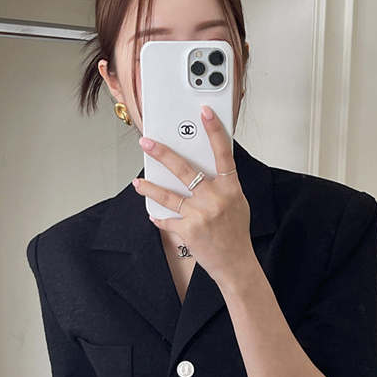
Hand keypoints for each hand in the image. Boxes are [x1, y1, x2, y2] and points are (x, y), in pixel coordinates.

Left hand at [133, 105, 254, 285]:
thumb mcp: (237, 203)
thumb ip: (222, 185)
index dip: (215, 131)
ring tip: (139, 182)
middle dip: (163, 154)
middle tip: (148, 143)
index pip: (223, 153)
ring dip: (150, 188)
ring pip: (169, 196)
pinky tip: (153, 214)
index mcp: (230, 188)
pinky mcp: (189, 230)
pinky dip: (160, 218)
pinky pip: (167, 220)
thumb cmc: (236, 233)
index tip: (205, 113)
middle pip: (185, 170)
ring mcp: (201, 214)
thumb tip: (201, 170)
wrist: (235, 263)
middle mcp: (215, 198)